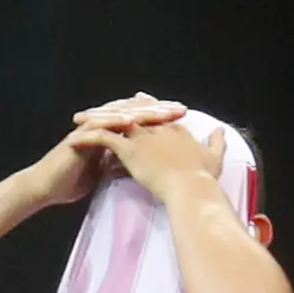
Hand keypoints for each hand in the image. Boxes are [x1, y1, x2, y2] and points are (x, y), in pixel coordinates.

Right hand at [15, 95, 180, 207]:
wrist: (45, 187)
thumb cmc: (70, 181)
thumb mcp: (103, 173)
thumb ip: (118, 164)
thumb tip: (134, 166)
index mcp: (111, 134)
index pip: (140, 122)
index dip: (161, 120)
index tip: (183, 121)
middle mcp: (103, 126)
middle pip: (135, 112)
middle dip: (158, 110)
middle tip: (181, 108)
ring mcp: (91, 128)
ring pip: (120, 114)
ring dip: (141, 112)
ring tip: (163, 111)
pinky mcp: (80, 135)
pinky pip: (101, 124)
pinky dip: (115, 121)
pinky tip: (131, 120)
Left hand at [86, 103, 223, 198]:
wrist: (193, 189)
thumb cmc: (204, 179)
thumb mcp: (215, 157)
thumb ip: (216, 142)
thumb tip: (220, 129)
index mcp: (176, 129)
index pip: (158, 114)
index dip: (147, 108)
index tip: (139, 103)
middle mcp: (158, 128)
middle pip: (134, 111)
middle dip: (117, 108)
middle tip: (103, 107)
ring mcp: (144, 137)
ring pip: (115, 121)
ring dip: (96, 119)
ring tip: (79, 120)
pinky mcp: (131, 149)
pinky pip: (104, 139)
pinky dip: (88, 138)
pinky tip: (73, 140)